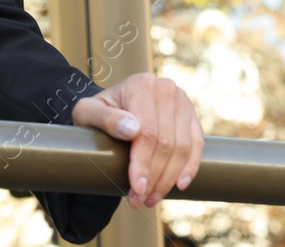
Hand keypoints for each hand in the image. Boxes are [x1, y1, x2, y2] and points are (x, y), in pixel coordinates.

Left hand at [71, 72, 201, 207]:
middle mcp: (166, 90)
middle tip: (140, 199)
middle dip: (155, 177)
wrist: (111, 106)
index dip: (143, 164)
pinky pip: (197, 146)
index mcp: (141, 85)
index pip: (147, 132)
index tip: (137, 187)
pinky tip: (179, 185)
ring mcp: (183, 103)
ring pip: (182, 149)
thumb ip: (104, 118)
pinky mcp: (192, 117)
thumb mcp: (88, 112)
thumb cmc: (97, 112)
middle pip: (167, 143)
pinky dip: (190, 168)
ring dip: (169, 179)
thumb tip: (132, 129)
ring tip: (152, 198)